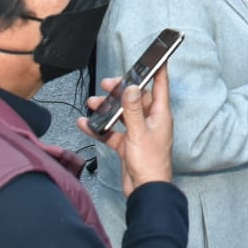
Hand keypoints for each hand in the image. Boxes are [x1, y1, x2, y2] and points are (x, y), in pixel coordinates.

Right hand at [77, 68, 174, 197]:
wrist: (145, 191)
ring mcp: (139, 133)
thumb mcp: (139, 133)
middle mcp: (151, 121)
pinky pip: (113, 131)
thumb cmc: (150, 163)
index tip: (157, 56)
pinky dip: (101, 128)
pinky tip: (86, 124)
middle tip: (107, 84)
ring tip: (92, 103)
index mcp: (160, 114)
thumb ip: (132, 110)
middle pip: (136, 99)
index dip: (158, 70)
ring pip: (122, 114)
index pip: (160, 86)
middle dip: (121, 90)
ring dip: (107, 109)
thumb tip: (132, 88)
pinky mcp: (128, 145)